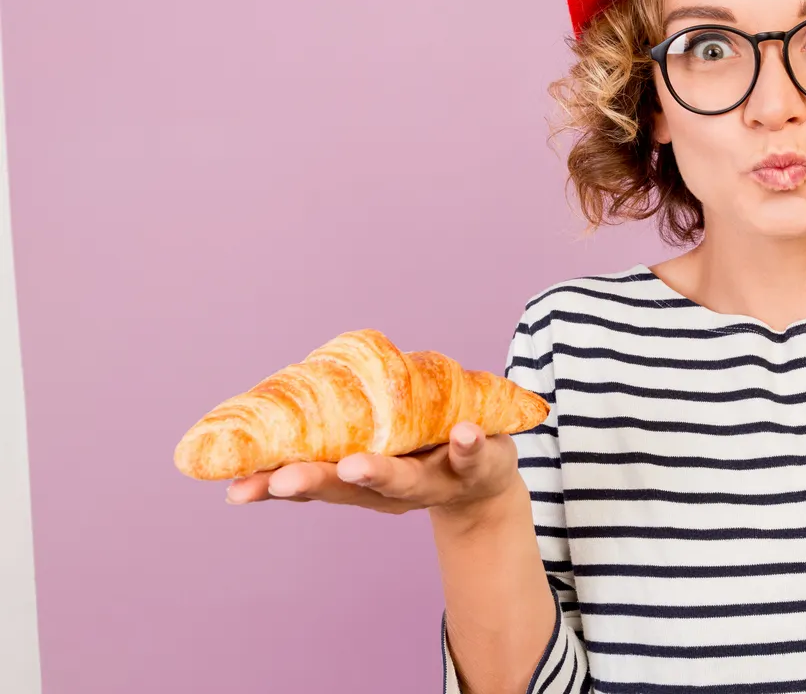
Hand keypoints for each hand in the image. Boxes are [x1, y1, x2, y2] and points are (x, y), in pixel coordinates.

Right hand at [223, 421, 522, 517]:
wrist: (484, 483)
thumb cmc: (413, 455)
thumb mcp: (368, 448)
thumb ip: (329, 430)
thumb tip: (264, 403)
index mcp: (358, 481)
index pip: (312, 483)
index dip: (273, 486)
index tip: (235, 489)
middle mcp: (390, 489)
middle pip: (348, 489)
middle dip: (315, 483)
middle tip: (282, 481)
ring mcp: (434, 479)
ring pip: (405, 480)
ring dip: (380, 473)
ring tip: (357, 465)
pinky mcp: (477, 464)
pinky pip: (472, 455)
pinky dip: (467, 444)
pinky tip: (464, 431)